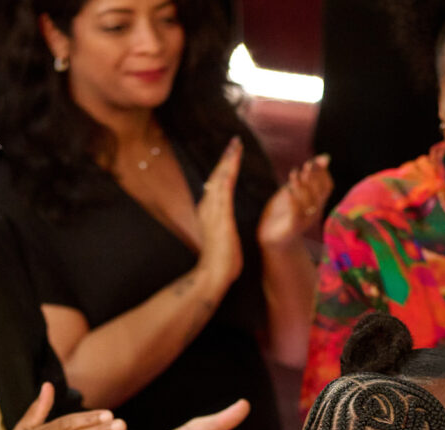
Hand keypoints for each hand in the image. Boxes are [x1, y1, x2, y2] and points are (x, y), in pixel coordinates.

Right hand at [195, 137, 244, 293]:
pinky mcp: (220, 214)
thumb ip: (222, 225)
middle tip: (235, 141)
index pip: (217, 185)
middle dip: (226, 158)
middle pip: (217, 177)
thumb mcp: (222, 237)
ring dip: (228, 160)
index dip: (224, 169)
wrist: (214, 273)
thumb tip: (225, 220)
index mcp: (209, 212)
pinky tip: (233, 161)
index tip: (231, 155)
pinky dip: (229, 172)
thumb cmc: (221, 260)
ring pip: (220, 178)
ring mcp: (213, 210)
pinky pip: (225, 187)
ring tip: (235, 145)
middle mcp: (208, 207)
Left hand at [257, 153, 333, 249]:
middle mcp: (315, 211)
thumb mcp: (295, 189)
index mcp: (317, 202)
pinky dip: (293, 201)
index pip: (327, 186)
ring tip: (293, 174)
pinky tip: (287, 191)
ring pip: (309, 202)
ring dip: (302, 186)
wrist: (272, 237)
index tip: (311, 162)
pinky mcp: (294, 227)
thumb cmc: (284, 211)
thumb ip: (309, 175)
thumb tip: (326, 157)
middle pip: (320, 193)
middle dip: (314, 178)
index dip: (322, 173)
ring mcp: (305, 220)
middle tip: (306, 166)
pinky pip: (297, 214)